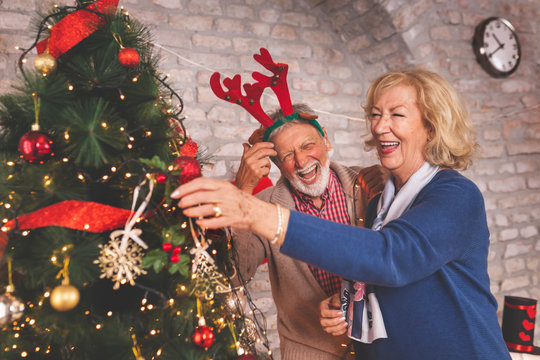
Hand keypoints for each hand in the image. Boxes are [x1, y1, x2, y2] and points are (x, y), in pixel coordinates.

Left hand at [171, 177, 287, 243]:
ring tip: (185, 212)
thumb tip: (190, 190)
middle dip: (186, 199)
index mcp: (222, 185)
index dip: (186, 187)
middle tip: (179, 203)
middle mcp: (225, 194)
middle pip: (201, 195)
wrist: (257, 212)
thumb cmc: (239, 201)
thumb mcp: (227, 189)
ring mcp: (229, 207)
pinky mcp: (231, 219)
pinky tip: (198, 222)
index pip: (201, 183)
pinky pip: (215, 221)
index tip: (176, 193)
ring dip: (192, 211)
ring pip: (206, 208)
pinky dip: (205, 222)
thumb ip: (211, 189)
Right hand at [235, 142, 276, 192]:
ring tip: (265, 169)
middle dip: (271, 151)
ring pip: (266, 161)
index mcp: (246, 156)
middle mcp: (248, 160)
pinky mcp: (257, 173)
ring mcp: (253, 166)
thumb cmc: (244, 174)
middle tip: (275, 153)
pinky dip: (267, 172)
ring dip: (268, 165)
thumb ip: (246, 152)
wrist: (242, 186)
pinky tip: (263, 175)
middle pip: (263, 151)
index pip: (257, 146)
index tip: (272, 145)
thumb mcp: (243, 161)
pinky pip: (267, 169)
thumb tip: (245, 144)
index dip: (266, 144)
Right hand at [319, 293, 347, 335]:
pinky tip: (345, 328)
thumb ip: (336, 299)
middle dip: (334, 322)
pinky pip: (333, 333)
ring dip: (337, 328)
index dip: (332, 314)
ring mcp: (325, 324)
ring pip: (328, 329)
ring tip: (345, 323)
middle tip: (343, 318)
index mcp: (322, 307)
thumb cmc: (336, 300)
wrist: (338, 304)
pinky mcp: (329, 329)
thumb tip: (337, 305)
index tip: (341, 312)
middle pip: (323, 322)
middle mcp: (321, 316)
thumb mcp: (336, 297)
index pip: (323, 312)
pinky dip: (339, 332)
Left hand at [357, 165, 389, 201]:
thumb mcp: (379, 174)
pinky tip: (372, 195)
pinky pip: (373, 190)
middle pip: (364, 179)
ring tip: (369, 194)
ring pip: (368, 186)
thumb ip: (370, 175)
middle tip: (366, 191)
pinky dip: (371, 194)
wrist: (398, 182)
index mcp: (376, 167)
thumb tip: (359, 183)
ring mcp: (381, 176)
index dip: (359, 179)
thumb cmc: (387, 179)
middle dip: (363, 187)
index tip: (359, 184)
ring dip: (367, 192)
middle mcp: (378, 170)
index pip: (362, 172)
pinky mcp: (384, 183)